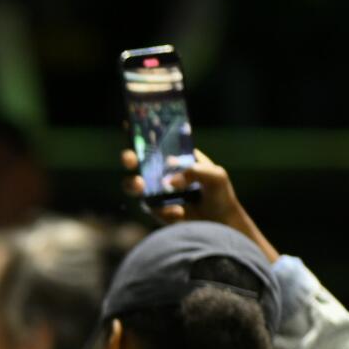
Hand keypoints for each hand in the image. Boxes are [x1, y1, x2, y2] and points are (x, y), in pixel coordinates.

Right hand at [120, 146, 279, 262]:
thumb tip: (172, 182)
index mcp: (175, 157)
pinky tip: (179, 213)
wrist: (220, 224)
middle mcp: (161, 172)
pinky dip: (163, 209)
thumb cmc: (220, 194)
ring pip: (133, 184)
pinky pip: (150, 207)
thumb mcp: (216, 176)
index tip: (129, 124)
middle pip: (137, 161)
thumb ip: (195, 172)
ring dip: (133, 184)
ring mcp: (155, 191)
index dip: (141, 133)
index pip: (156, 142)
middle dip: (129, 158)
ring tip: (140, 186)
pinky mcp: (155, 209)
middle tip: (130, 160)